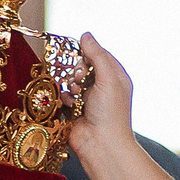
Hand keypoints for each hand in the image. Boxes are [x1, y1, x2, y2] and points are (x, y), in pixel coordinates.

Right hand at [69, 31, 135, 169]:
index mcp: (115, 77)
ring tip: (77, 95)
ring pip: (71, 80)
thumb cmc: (110, 112)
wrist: (101, 144)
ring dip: (70, 85)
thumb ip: (97, 54)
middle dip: (78, 71)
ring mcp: (87, 99)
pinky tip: (70, 105)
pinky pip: (63, 96)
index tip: (83, 58)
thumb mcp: (108, 78)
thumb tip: (86, 35)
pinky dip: (65, 98)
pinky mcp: (74, 110)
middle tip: (81, 80)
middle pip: (83, 66)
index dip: (89, 54)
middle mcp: (102, 87)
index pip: (100, 55)